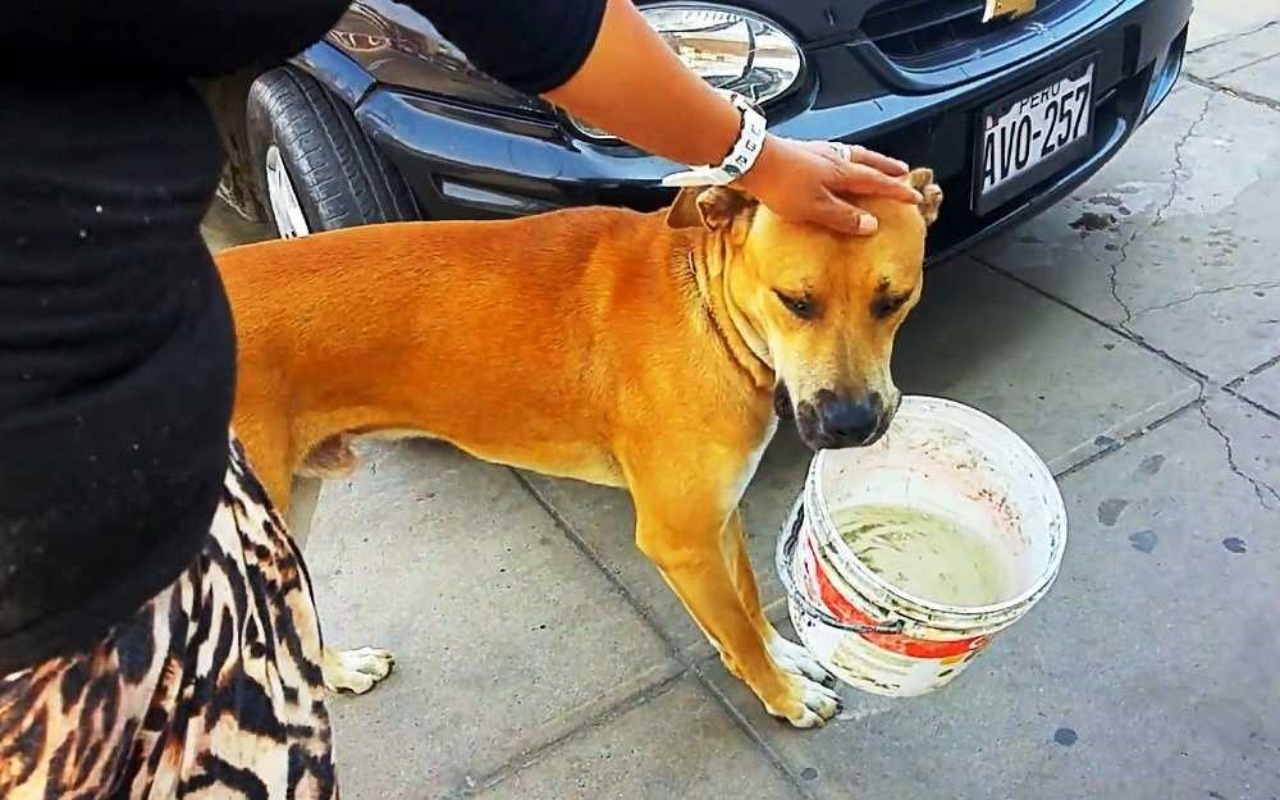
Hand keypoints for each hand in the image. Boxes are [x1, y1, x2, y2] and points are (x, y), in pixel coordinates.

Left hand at [736, 136, 922, 235]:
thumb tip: (871, 224)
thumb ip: (843, 217)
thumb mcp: (815, 208)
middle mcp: (834, 158)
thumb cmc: (782, 184)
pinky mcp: (802, 151)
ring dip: (867, 159)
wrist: (752, 160)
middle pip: (868, 160)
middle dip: (887, 166)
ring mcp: (817, 151)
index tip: (913, 196)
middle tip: (902, 170)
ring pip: (852, 154)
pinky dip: (845, 158)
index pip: (877, 181)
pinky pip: (834, 154)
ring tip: (874, 164)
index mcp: (842, 172)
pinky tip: (835, 164)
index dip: (896, 190)